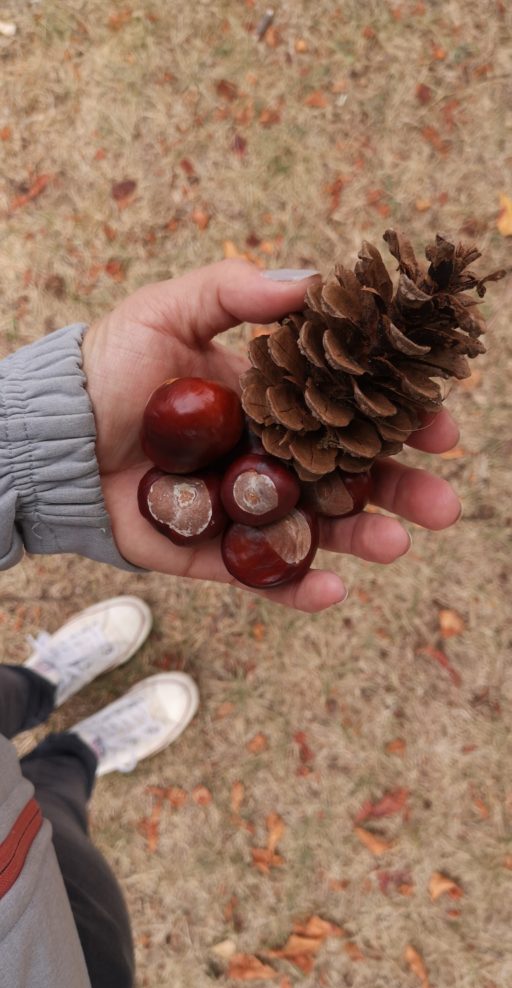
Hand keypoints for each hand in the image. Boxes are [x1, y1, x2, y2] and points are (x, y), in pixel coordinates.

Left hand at [82, 259, 460, 612]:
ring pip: (317, 530)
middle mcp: (268, 458)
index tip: (439, 427)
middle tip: (444, 505)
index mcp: (271, 404)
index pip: (349, 415)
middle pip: (348, 479)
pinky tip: (332, 590)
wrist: (55, 433)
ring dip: (362, 540)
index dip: (396, 422)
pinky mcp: (210, 552)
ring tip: (397, 545)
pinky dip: (297, 585)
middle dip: (400, 491)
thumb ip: (236, 294)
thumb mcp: (170, 311)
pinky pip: (261, 574)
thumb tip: (312, 281)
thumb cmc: (111, 367)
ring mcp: (243, 508)